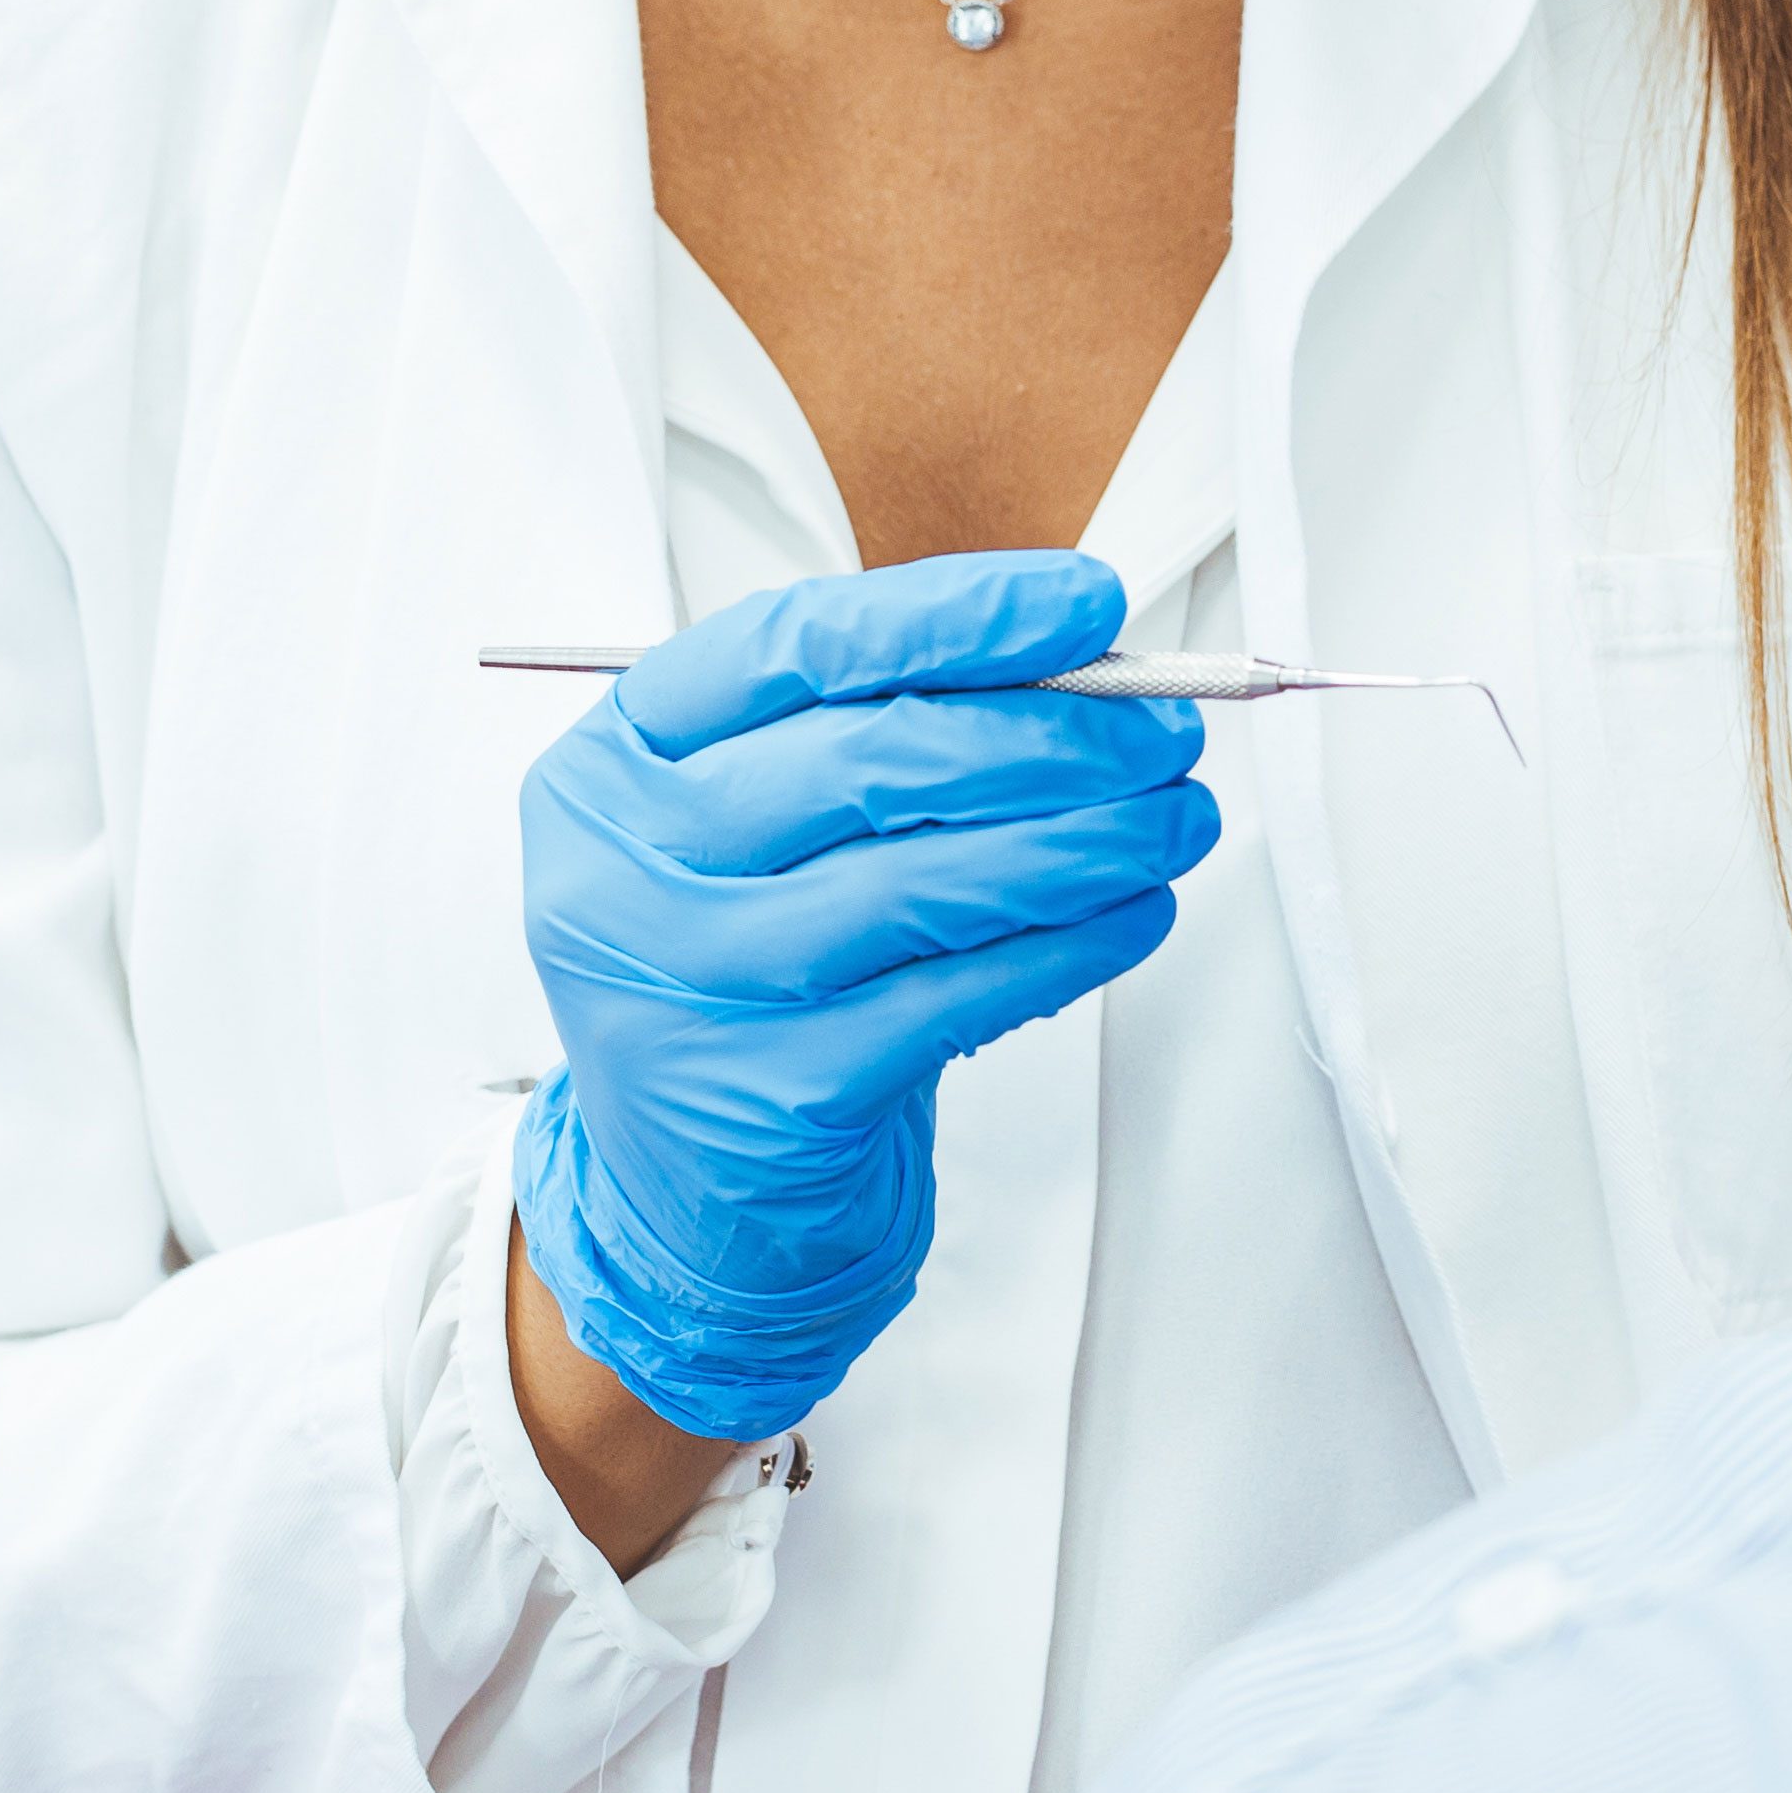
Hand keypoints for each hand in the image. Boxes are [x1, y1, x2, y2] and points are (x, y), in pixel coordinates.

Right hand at [510, 555, 1210, 1452]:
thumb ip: (882, 725)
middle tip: (1167, 729)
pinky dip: (1072, 942)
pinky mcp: (774, 1093)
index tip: (1087, 602)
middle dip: (1057, 733)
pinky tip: (1134, 910)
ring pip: (930, 878)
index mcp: (614, 763)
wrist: (692, 1190)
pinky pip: (960, 992)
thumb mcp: (765, 823)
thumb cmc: (754, 959)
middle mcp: (623, 869)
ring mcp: (691, 986)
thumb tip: (1086, 666)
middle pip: (875, 758)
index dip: (956, 614)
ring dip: (1090, 837)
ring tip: (1177, 816)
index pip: (794, 645)